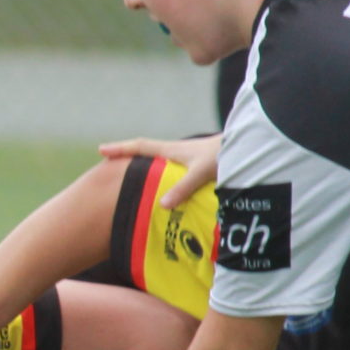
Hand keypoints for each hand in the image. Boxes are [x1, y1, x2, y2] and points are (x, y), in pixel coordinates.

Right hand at [98, 133, 220, 206]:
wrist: (249, 145)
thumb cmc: (225, 155)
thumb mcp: (202, 172)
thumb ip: (183, 188)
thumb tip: (162, 205)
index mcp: (172, 150)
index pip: (140, 147)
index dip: (120, 149)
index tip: (101, 150)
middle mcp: (177, 151)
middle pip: (146, 151)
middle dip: (128, 156)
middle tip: (111, 162)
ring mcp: (188, 155)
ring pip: (160, 159)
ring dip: (146, 165)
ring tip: (135, 176)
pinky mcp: (199, 161)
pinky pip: (173, 167)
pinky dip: (163, 173)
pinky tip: (166, 183)